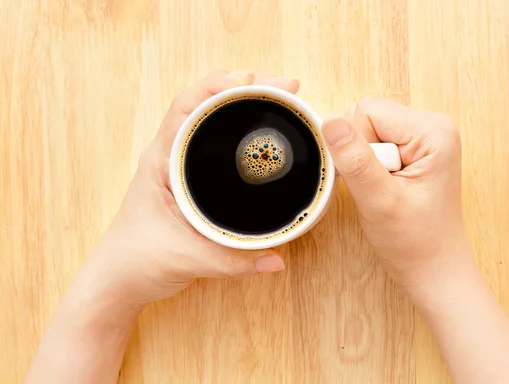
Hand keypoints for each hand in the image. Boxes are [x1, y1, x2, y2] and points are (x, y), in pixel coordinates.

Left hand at [87, 71, 298, 308]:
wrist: (121, 279)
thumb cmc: (139, 260)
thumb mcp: (187, 259)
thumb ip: (233, 262)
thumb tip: (277, 260)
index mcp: (161, 160)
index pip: (188, 106)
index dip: (220, 85)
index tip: (254, 80)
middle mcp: (170, 155)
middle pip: (208, 104)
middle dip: (247, 88)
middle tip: (287, 86)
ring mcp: (180, 165)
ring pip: (213, 120)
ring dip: (245, 105)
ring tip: (282, 100)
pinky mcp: (191, 180)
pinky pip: (218, 143)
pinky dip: (241, 131)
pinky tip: (265, 134)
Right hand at [321, 97, 467, 285]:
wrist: (433, 268)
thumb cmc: (415, 242)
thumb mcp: (380, 202)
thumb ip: (356, 161)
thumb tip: (330, 123)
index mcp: (433, 131)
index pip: (367, 111)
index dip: (356, 146)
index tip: (375, 180)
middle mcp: (432, 126)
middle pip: (367, 116)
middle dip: (361, 153)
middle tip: (380, 188)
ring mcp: (424, 136)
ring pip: (367, 130)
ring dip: (365, 161)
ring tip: (384, 190)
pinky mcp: (414, 148)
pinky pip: (374, 142)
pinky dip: (371, 165)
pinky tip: (386, 187)